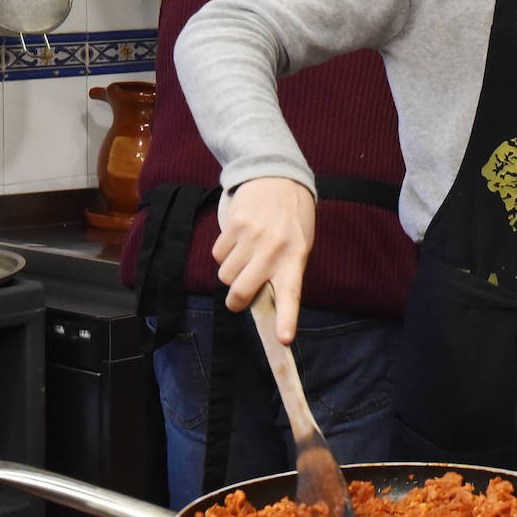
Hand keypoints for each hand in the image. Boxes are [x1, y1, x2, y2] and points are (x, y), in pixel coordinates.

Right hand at [212, 177, 314, 342]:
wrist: (279, 178)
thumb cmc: (291, 221)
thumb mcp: (299, 247)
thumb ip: (283, 273)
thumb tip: (259, 301)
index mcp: (295, 259)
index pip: (291, 294)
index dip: (286, 319)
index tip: (283, 339)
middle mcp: (274, 250)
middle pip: (240, 292)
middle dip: (236, 298)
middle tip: (240, 293)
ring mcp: (252, 238)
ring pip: (224, 275)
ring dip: (230, 271)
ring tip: (246, 253)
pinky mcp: (233, 225)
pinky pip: (217, 254)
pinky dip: (224, 252)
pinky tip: (239, 238)